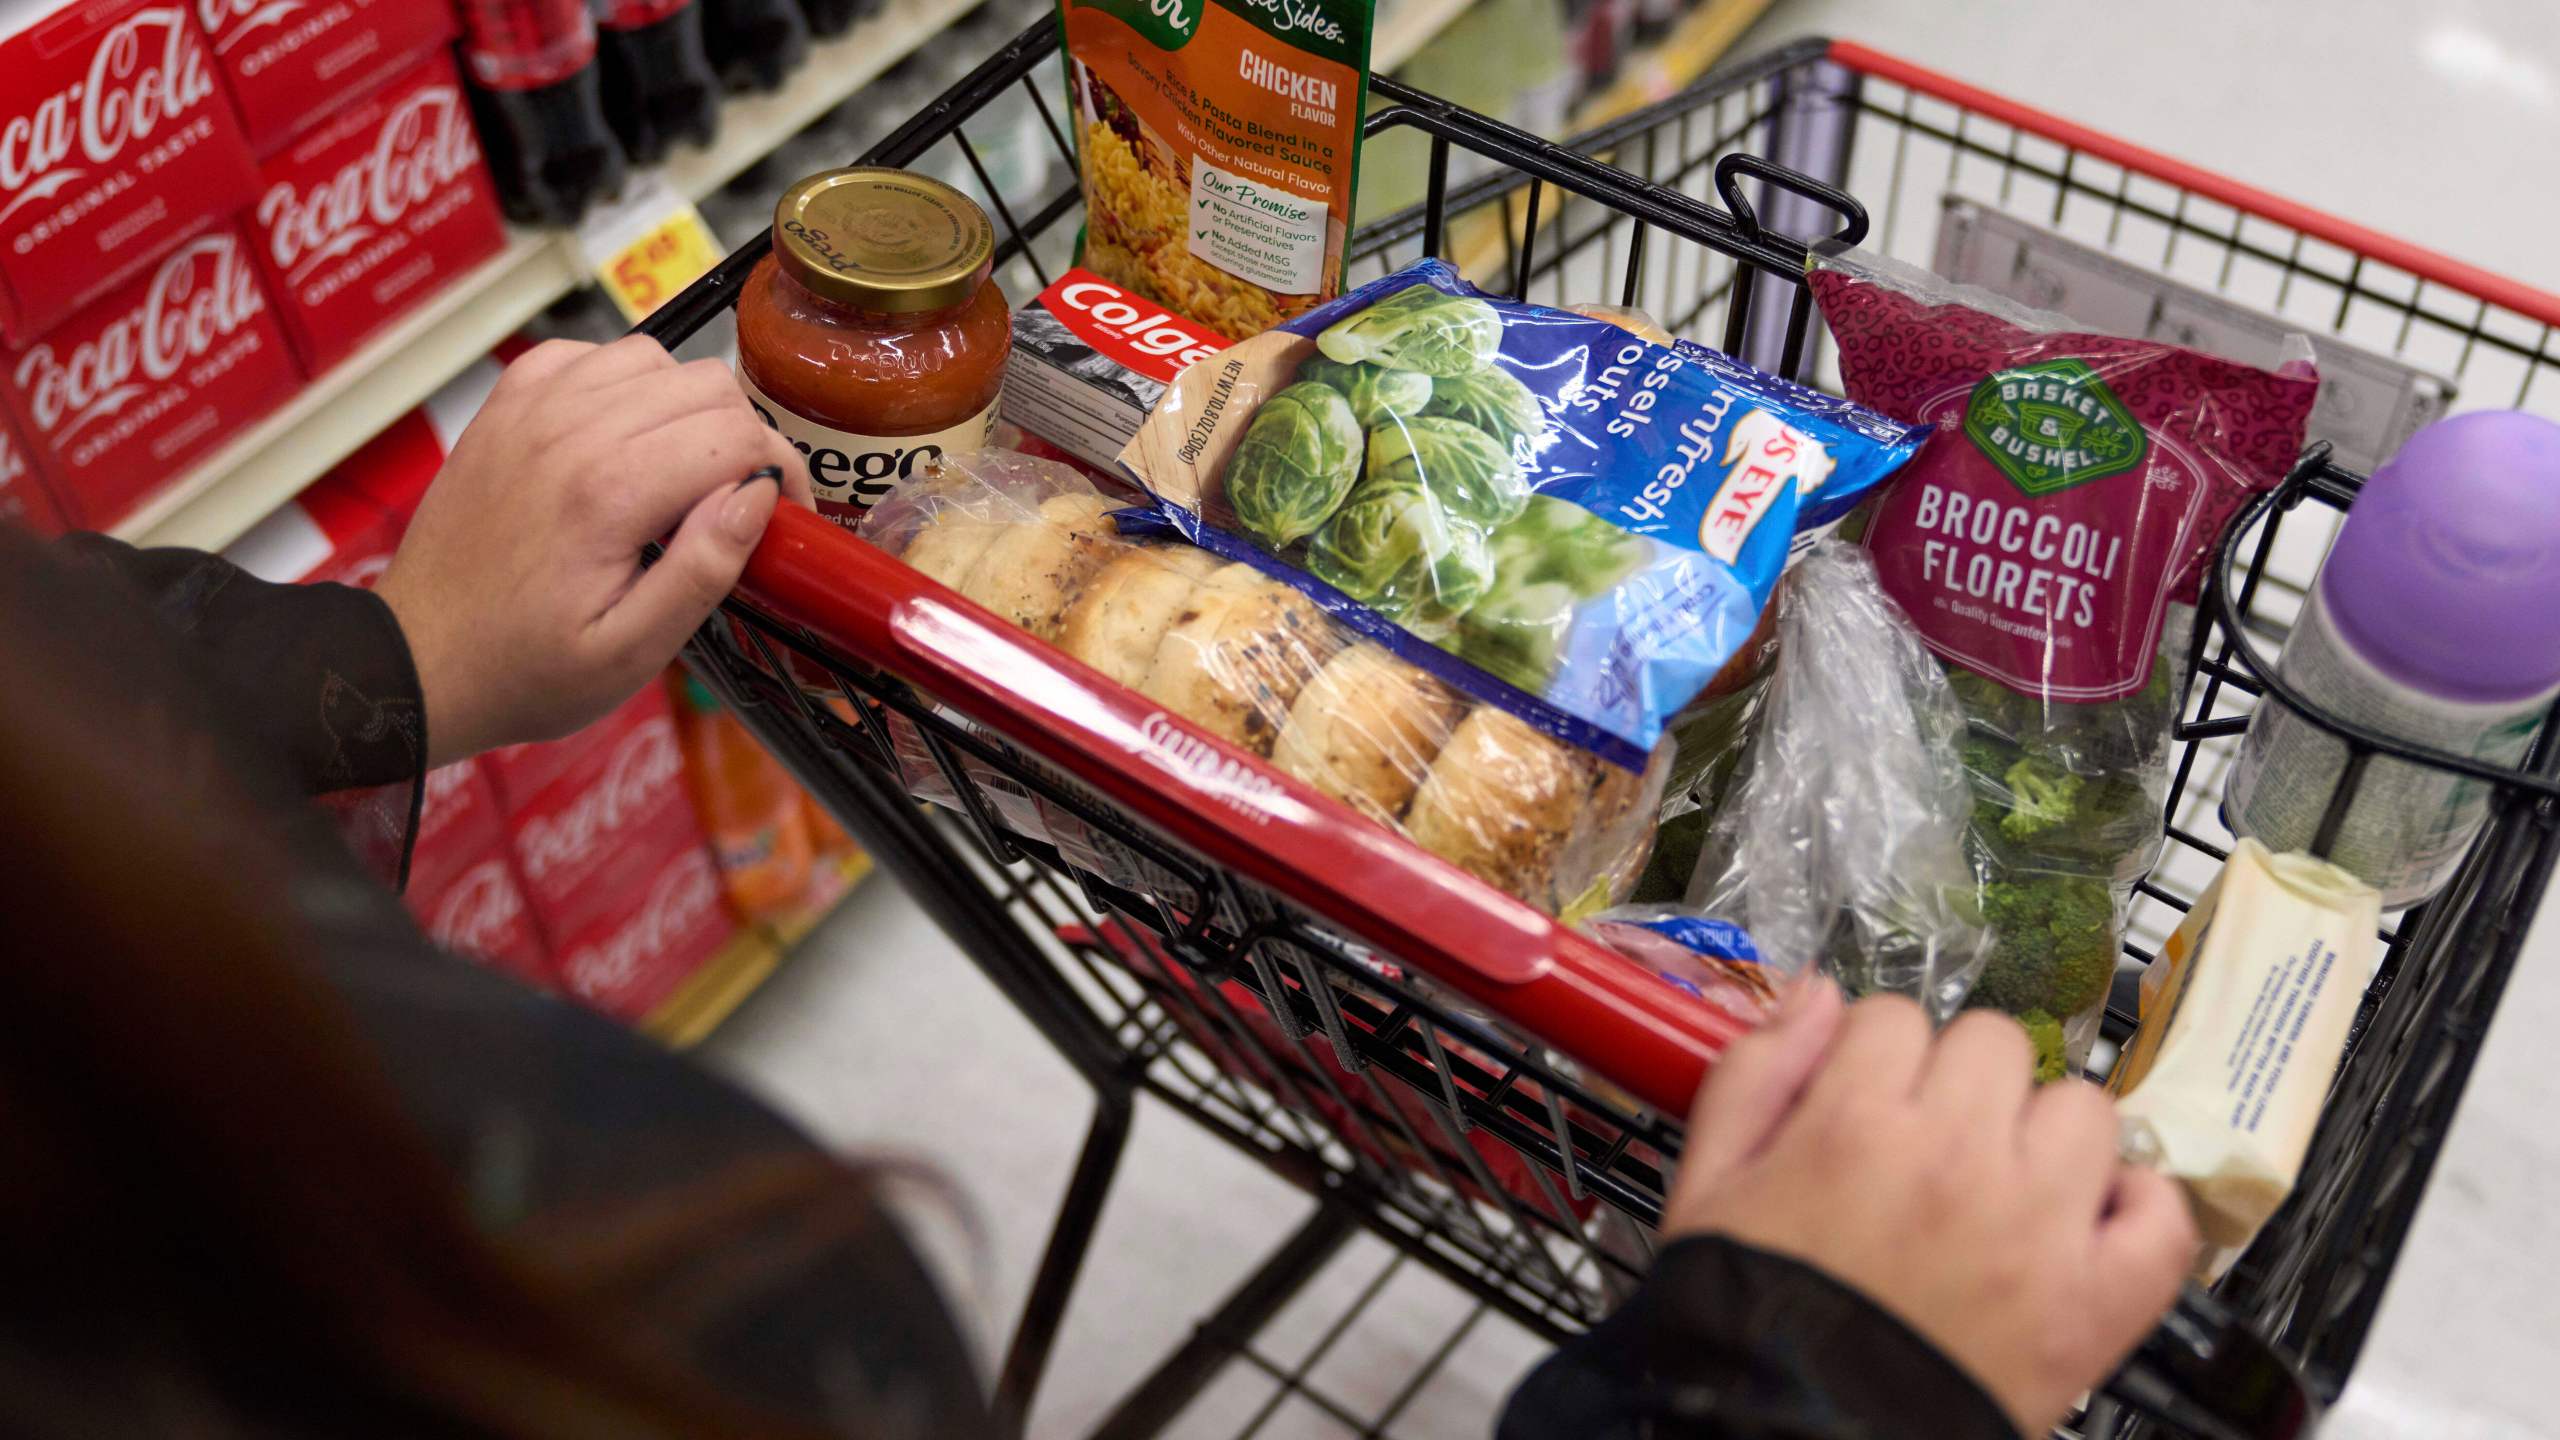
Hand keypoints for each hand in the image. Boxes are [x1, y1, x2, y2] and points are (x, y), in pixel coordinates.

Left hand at [376, 337, 813, 763]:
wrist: (420, 659)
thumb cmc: (527, 669)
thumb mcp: (632, 652)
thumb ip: (703, 569)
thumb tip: (758, 495)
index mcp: (609, 492)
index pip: (738, 434)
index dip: (782, 470)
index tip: (784, 513)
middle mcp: (569, 430)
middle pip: (705, 385)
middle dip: (743, 437)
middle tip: (738, 499)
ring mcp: (530, 408)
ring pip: (653, 357)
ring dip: (686, 406)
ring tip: (682, 469)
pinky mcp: (506, 406)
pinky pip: (589, 355)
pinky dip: (622, 384)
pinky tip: (621, 437)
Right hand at [1663, 985, 2196, 1435]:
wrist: (1793, 1438)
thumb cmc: (1752, 1315)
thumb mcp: (1707, 1184)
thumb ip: (1755, 1073)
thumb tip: (1818, 995)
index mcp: (1854, 1126)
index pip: (1893, 1017)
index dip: (1874, 1056)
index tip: (1865, 1098)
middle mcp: (1956, 1160)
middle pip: (1994, 1042)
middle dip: (1958, 1079)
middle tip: (1930, 1140)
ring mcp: (2039, 1230)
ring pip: (2082, 1108)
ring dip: (2044, 1133)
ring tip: (2004, 1185)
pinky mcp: (2095, 1304)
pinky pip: (2161, 1214)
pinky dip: (2135, 1209)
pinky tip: (2084, 1222)